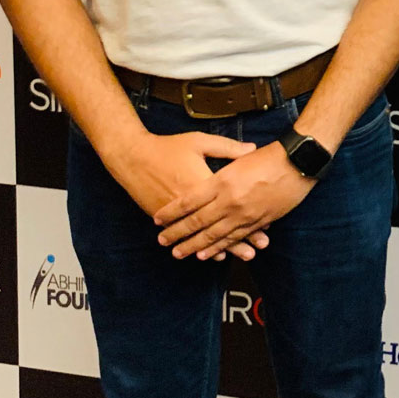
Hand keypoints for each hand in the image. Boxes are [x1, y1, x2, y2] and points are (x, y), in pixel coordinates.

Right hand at [109, 131, 269, 261]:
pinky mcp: (167, 218)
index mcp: (203, 182)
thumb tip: (252, 148)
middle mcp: (192, 202)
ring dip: (226, 246)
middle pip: (220, 222)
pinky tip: (215, 255)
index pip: (231, 202)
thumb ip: (227, 147)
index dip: (248, 212)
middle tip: (259, 247)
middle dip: (242, 236)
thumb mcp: (200, 142)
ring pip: (206, 234)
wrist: (133, 157)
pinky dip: (203, 246)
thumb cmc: (168, 147)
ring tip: (243, 255)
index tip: (266, 223)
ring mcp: (178, 213)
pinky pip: (190, 237)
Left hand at [154, 142, 314, 259]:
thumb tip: (207, 172)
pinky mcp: (257, 222)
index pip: (188, 201)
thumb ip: (221, 163)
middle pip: (196, 221)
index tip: (158, 219)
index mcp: (222, 181)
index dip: (171, 212)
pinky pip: (234, 238)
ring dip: (194, 246)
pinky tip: (209, 254)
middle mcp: (229, 201)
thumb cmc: (270, 156)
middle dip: (177, 233)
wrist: (299, 164)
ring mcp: (243, 214)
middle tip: (163, 242)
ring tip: (179, 253)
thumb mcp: (240, 155)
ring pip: (213, 235)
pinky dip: (219, 248)